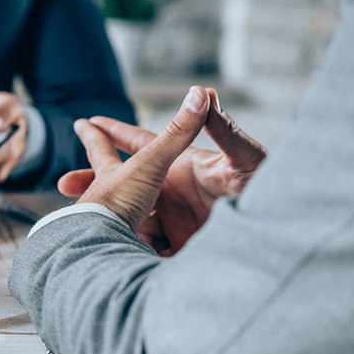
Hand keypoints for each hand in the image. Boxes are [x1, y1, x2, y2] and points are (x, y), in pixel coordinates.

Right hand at [60, 87, 266, 254]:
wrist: (287, 237)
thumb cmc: (273, 191)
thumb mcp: (246, 159)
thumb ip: (224, 130)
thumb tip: (205, 93)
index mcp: (184, 167)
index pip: (143, 145)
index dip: (115, 133)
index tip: (86, 123)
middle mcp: (176, 194)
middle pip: (126, 187)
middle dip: (95, 186)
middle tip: (66, 189)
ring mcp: (178, 224)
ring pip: (132, 222)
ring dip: (109, 225)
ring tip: (81, 231)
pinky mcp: (184, 252)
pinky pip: (149, 253)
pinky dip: (131, 255)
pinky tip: (110, 260)